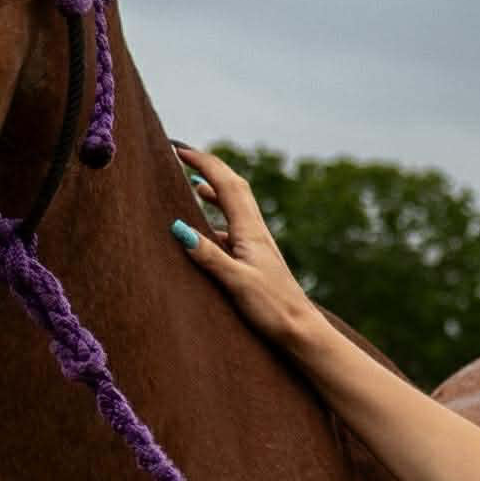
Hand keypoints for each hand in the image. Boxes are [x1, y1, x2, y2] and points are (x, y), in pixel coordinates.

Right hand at [172, 145, 320, 346]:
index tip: (178, 149)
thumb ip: (208, 255)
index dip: (203, 162)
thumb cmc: (272, 308)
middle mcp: (256, 231)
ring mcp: (259, 244)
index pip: (225, 183)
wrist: (301, 330)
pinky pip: (236, 226)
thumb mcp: (236, 281)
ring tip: (197, 185)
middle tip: (186, 156)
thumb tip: (178, 227)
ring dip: (217, 190)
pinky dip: (221, 217)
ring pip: (237, 205)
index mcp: (250, 230)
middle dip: (211, 167)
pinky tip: (210, 232)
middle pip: (235, 186)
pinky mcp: (259, 259)